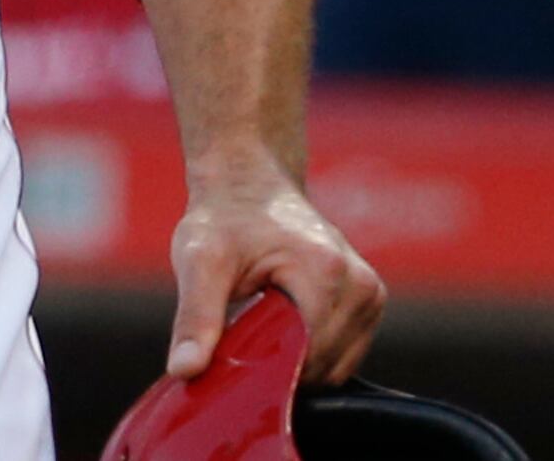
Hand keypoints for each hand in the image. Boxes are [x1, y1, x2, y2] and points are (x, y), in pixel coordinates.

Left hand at [164, 158, 382, 384]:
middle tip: (244, 327)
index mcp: (327, 272)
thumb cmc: (222, 218)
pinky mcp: (369, 300)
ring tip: (264, 317)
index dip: (269, 366)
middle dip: (282, 361)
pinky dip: (313, 348)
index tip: (235, 348)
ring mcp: (370, 293)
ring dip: (299, 356)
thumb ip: (195, 317)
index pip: (309, 358)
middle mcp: (361, 284)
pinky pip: (344, 352)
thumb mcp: (197, 261)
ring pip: (338, 365)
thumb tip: (183, 370)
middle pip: (325, 365)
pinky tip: (283, 319)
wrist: (246, 182)